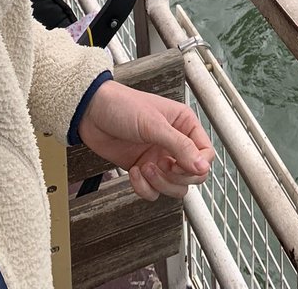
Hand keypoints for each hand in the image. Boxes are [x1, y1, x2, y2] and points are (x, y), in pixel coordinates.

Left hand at [78, 80, 214, 199]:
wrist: (91, 113)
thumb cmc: (122, 106)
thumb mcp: (154, 124)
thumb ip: (180, 147)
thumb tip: (202, 167)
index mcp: (184, 125)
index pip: (205, 154)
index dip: (195, 166)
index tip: (177, 166)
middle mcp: (174, 143)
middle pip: (191, 176)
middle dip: (174, 178)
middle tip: (159, 167)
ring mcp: (159, 158)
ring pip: (174, 188)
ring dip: (159, 184)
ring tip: (144, 168)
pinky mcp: (143, 170)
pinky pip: (153, 191)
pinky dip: (143, 188)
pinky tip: (133, 171)